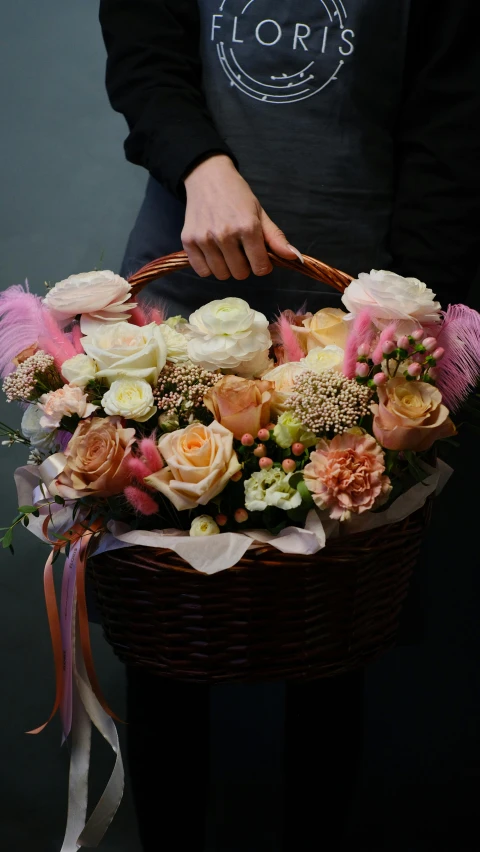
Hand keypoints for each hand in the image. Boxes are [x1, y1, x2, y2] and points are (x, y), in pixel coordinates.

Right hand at [182, 154, 301, 279]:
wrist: (207, 177)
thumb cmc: (237, 195)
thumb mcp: (260, 213)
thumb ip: (276, 238)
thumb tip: (295, 258)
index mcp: (247, 227)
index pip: (260, 267)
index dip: (262, 265)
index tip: (258, 256)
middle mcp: (225, 235)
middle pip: (240, 274)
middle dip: (244, 266)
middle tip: (240, 250)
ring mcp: (205, 239)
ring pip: (221, 275)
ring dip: (226, 267)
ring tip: (226, 250)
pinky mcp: (188, 241)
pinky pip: (202, 271)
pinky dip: (208, 267)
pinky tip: (212, 253)